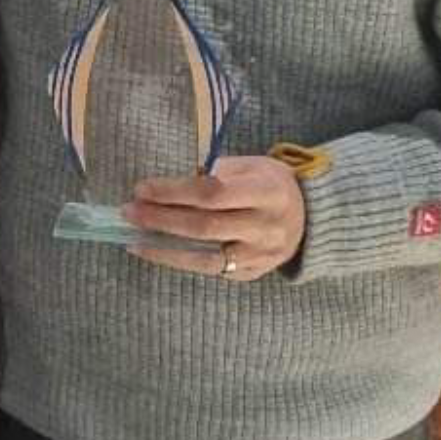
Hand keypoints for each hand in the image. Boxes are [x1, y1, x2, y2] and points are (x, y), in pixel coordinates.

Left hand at [121, 156, 305, 281]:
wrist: (311, 218)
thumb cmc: (271, 184)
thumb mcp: (253, 165)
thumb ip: (217, 174)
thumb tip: (172, 189)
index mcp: (267, 192)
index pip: (212, 194)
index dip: (174, 192)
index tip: (142, 188)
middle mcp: (266, 227)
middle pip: (205, 227)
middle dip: (162, 219)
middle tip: (129, 212)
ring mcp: (260, 255)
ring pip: (206, 257)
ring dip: (164, 249)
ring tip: (134, 240)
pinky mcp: (252, 273)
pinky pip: (212, 269)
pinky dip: (181, 261)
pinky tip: (157, 252)